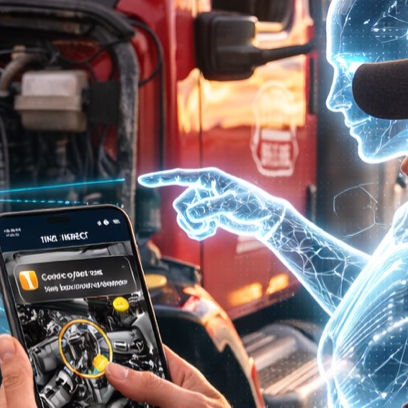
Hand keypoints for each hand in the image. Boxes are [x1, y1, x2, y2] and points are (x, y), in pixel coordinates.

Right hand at [105, 347, 274, 407]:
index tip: (103, 351)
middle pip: (132, 390)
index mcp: (183, 381)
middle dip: (116, 393)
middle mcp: (170, 403)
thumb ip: (155, 389)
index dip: (128, 352)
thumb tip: (119, 372)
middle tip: (93, 391)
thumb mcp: (192, 406)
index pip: (152, 356)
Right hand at [140, 168, 291, 241]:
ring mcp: (204, 201)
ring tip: (211, 228)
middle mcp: (203, 188)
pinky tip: (211, 231)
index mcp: (208, 178)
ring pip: (184, 218)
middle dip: (191, 218)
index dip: (160, 179)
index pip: (179, 177)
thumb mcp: (232, 206)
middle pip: (180, 206)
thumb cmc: (252, 206)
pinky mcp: (207, 213)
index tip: (142, 180)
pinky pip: (191, 225)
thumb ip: (210, 208)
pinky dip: (198, 231)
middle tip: (209, 223)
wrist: (264, 218)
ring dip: (194, 227)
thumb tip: (191, 214)